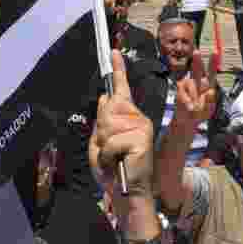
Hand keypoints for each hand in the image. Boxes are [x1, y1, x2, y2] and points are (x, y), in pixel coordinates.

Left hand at [89, 50, 152, 208]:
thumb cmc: (114, 171)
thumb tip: (105, 97)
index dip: (118, 69)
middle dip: (100, 131)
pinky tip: (119, 162)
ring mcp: (141, 127)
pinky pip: (110, 141)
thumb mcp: (100, 145)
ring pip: (106, 125)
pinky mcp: (141, 137)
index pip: (121, 89)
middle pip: (106, 108)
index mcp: (128, 118)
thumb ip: (102, 123)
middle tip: (109, 151)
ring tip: (114, 159)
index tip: (114, 51)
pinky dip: (108, 155)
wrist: (129, 192)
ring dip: (103, 147)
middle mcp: (137, 118)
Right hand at [174, 52, 217, 126]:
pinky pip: (183, 92)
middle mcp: (198, 83)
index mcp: (208, 86)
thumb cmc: (199, 114)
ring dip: (193, 96)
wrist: (186, 122)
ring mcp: (188, 86)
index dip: (212, 63)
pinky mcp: (180, 90)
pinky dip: (187, 101)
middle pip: (197, 70)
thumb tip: (211, 92)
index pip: (211, 74)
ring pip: (190, 84)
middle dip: (197, 61)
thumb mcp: (208, 110)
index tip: (215, 53)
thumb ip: (210, 101)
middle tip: (197, 52)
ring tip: (195, 107)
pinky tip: (190, 107)